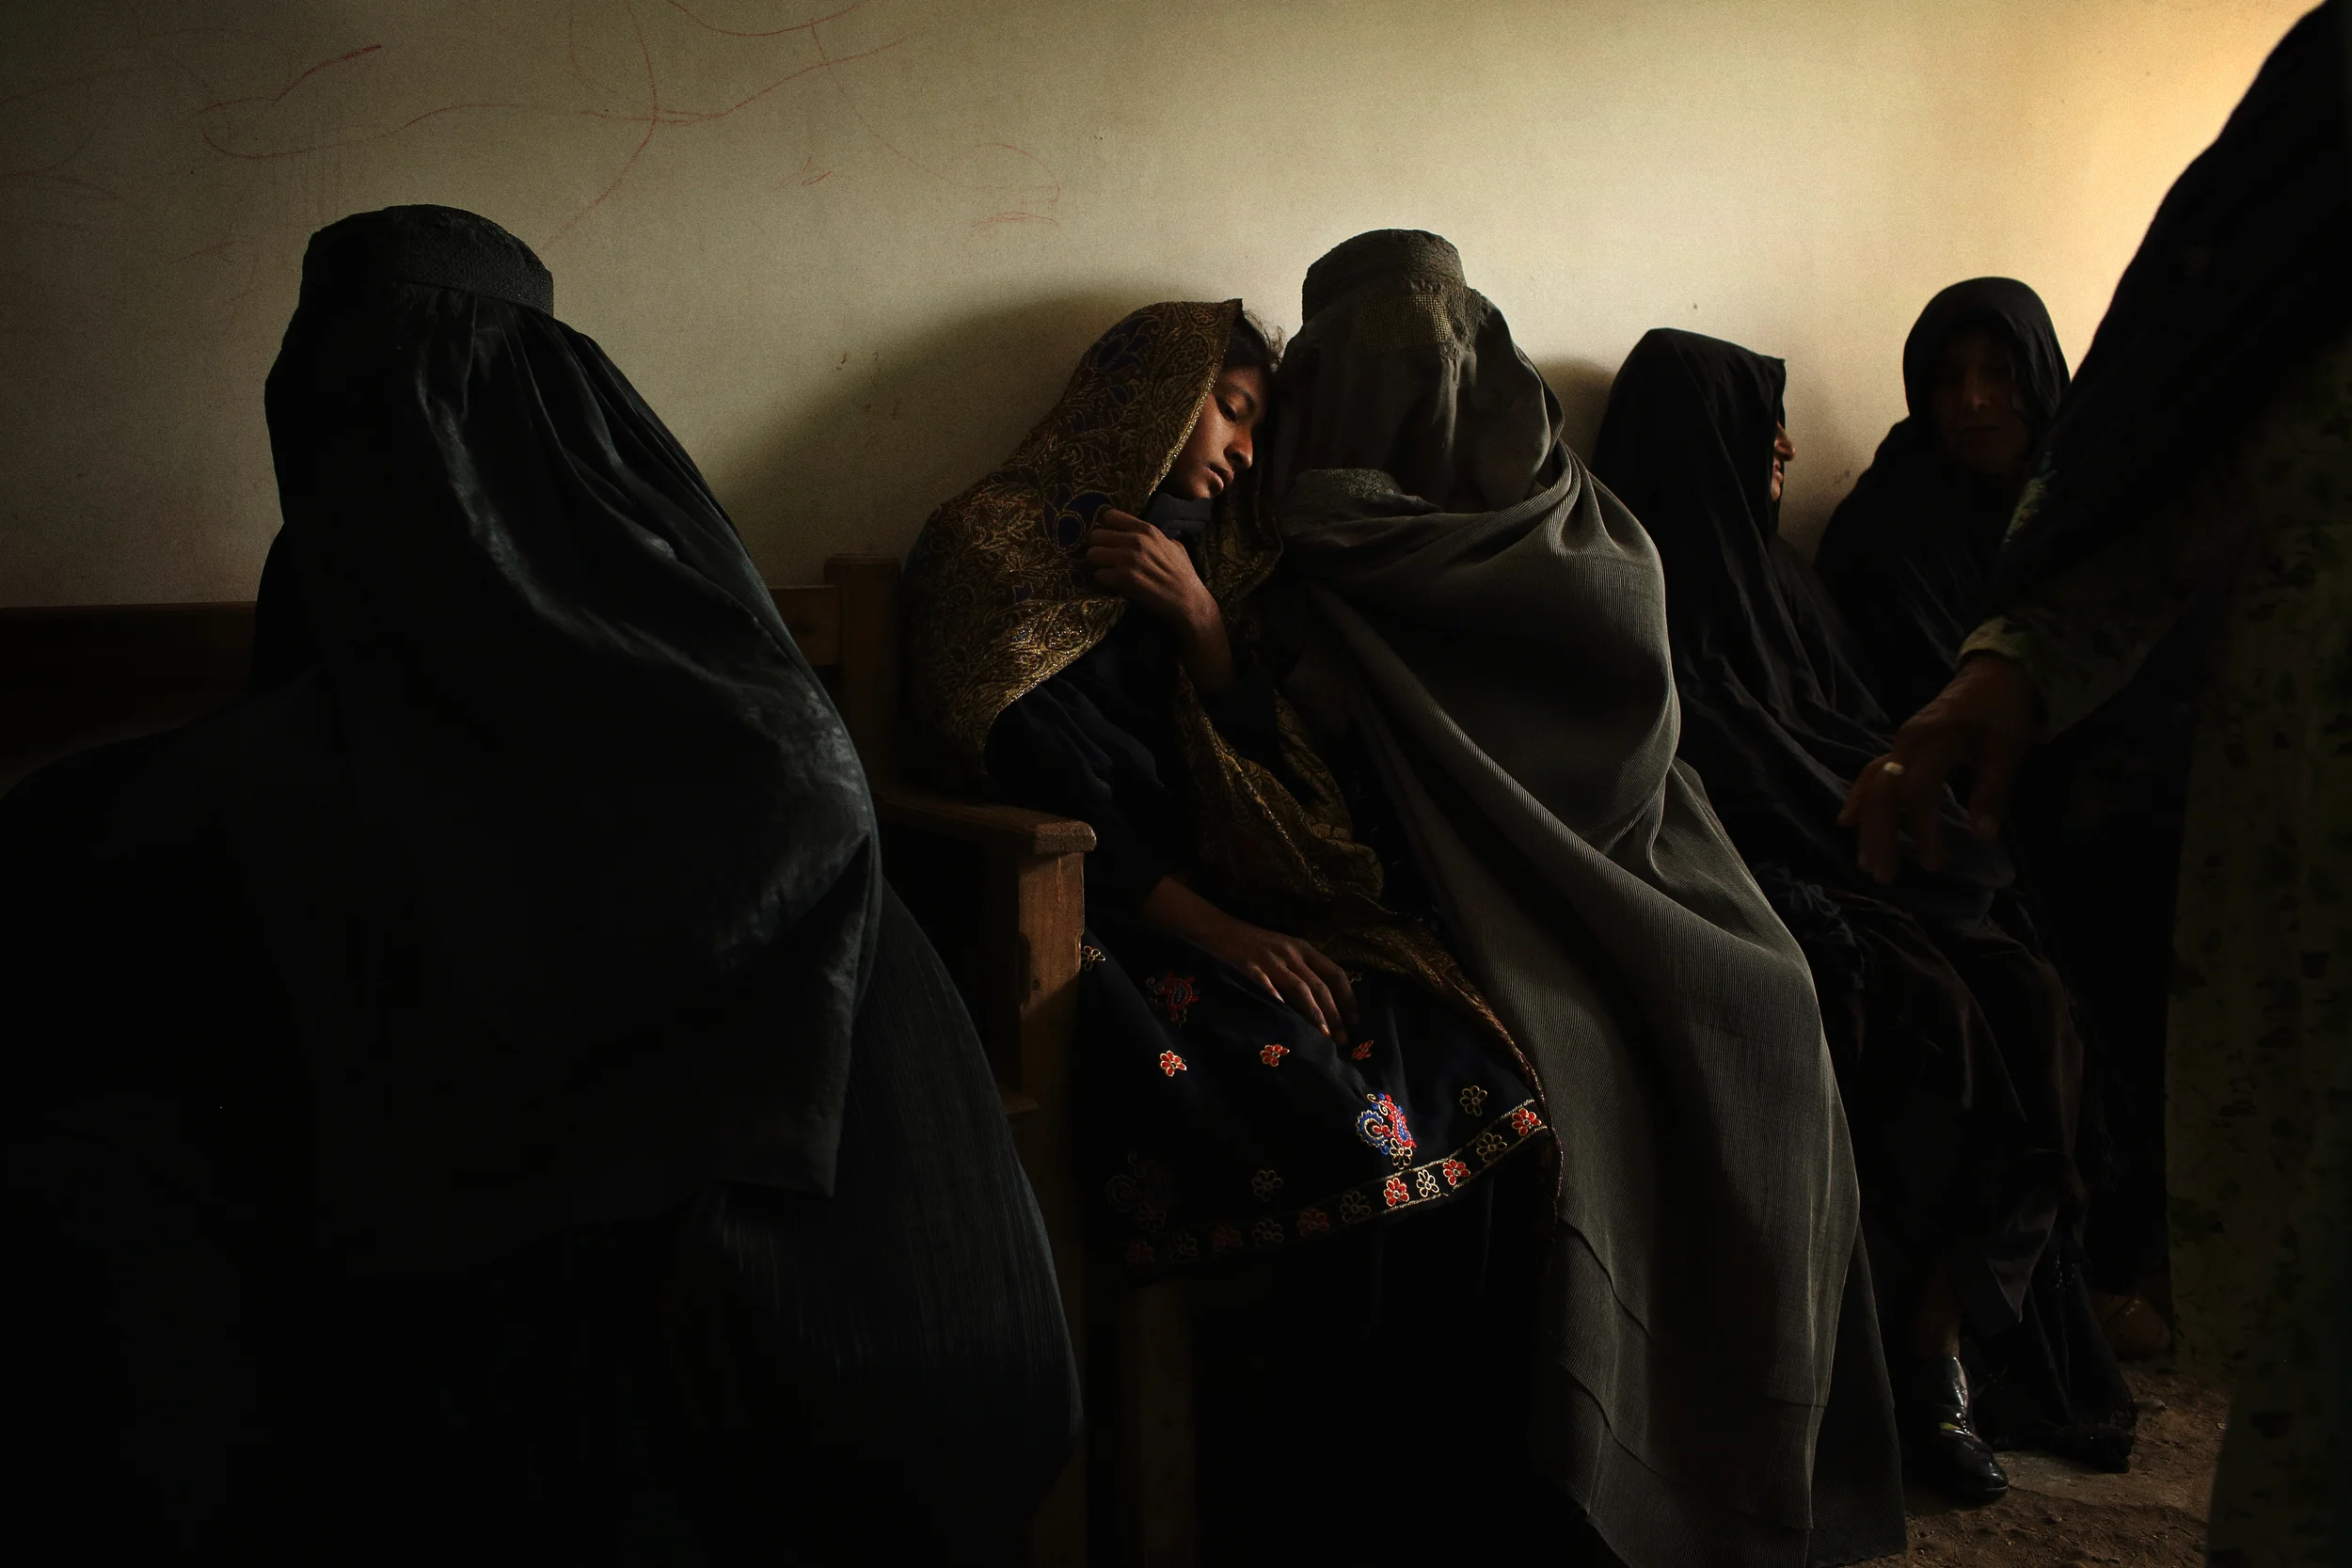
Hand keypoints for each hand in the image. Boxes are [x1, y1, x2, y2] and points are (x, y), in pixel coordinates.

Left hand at [1084, 510, 1234, 691]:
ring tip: (1107, 572)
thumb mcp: (1173, 545)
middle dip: (1098, 548)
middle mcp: (1135, 540)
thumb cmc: (1183, 575)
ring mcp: (1128, 559)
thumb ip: (1155, 537)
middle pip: (1095, 535)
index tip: (1109, 539)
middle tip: (1104, 559)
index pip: (1109, 516)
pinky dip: (1103, 582)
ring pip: (1092, 554)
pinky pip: (1098, 575)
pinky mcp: (1124, 578)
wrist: (1188, 601)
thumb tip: (1141, 534)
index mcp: (1146, 529)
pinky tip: (1114, 586)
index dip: (1106, 528)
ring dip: (1097, 565)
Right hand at [1139, 877, 1359, 1037]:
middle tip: (1343, 1039)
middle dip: (1335, 1014)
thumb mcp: (1284, 951)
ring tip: (1324, 1035)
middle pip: (1320, 985)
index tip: (1355, 1019)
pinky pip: (1267, 986)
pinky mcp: (1250, 966)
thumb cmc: (1255, 945)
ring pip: (1301, 988)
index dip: (1347, 997)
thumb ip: (1302, 971)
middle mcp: (1291, 953)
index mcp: (1303, 949)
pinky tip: (1286, 1017)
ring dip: (1315, 1014)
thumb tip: (1324, 1002)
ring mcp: (1271, 960)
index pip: (1335, 973)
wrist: (1220, 929)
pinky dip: (1278, 1001)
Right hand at [1837, 653, 2039, 883]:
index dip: (1922, 831)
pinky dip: (1860, 799)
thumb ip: (1993, 791)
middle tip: (1884, 877)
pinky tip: (1850, 822)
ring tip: (1866, 863)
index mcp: (1933, 741)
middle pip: (1881, 793)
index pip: (1916, 793)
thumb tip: (1983, 837)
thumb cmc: (2004, 711)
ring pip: (1871, 786)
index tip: (1936, 865)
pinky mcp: (1901, 747)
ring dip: (1868, 825)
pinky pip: (1871, 774)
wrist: (1995, 673)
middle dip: (1879, 836)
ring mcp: (1899, 743)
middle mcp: (1907, 742)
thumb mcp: (2007, 748)